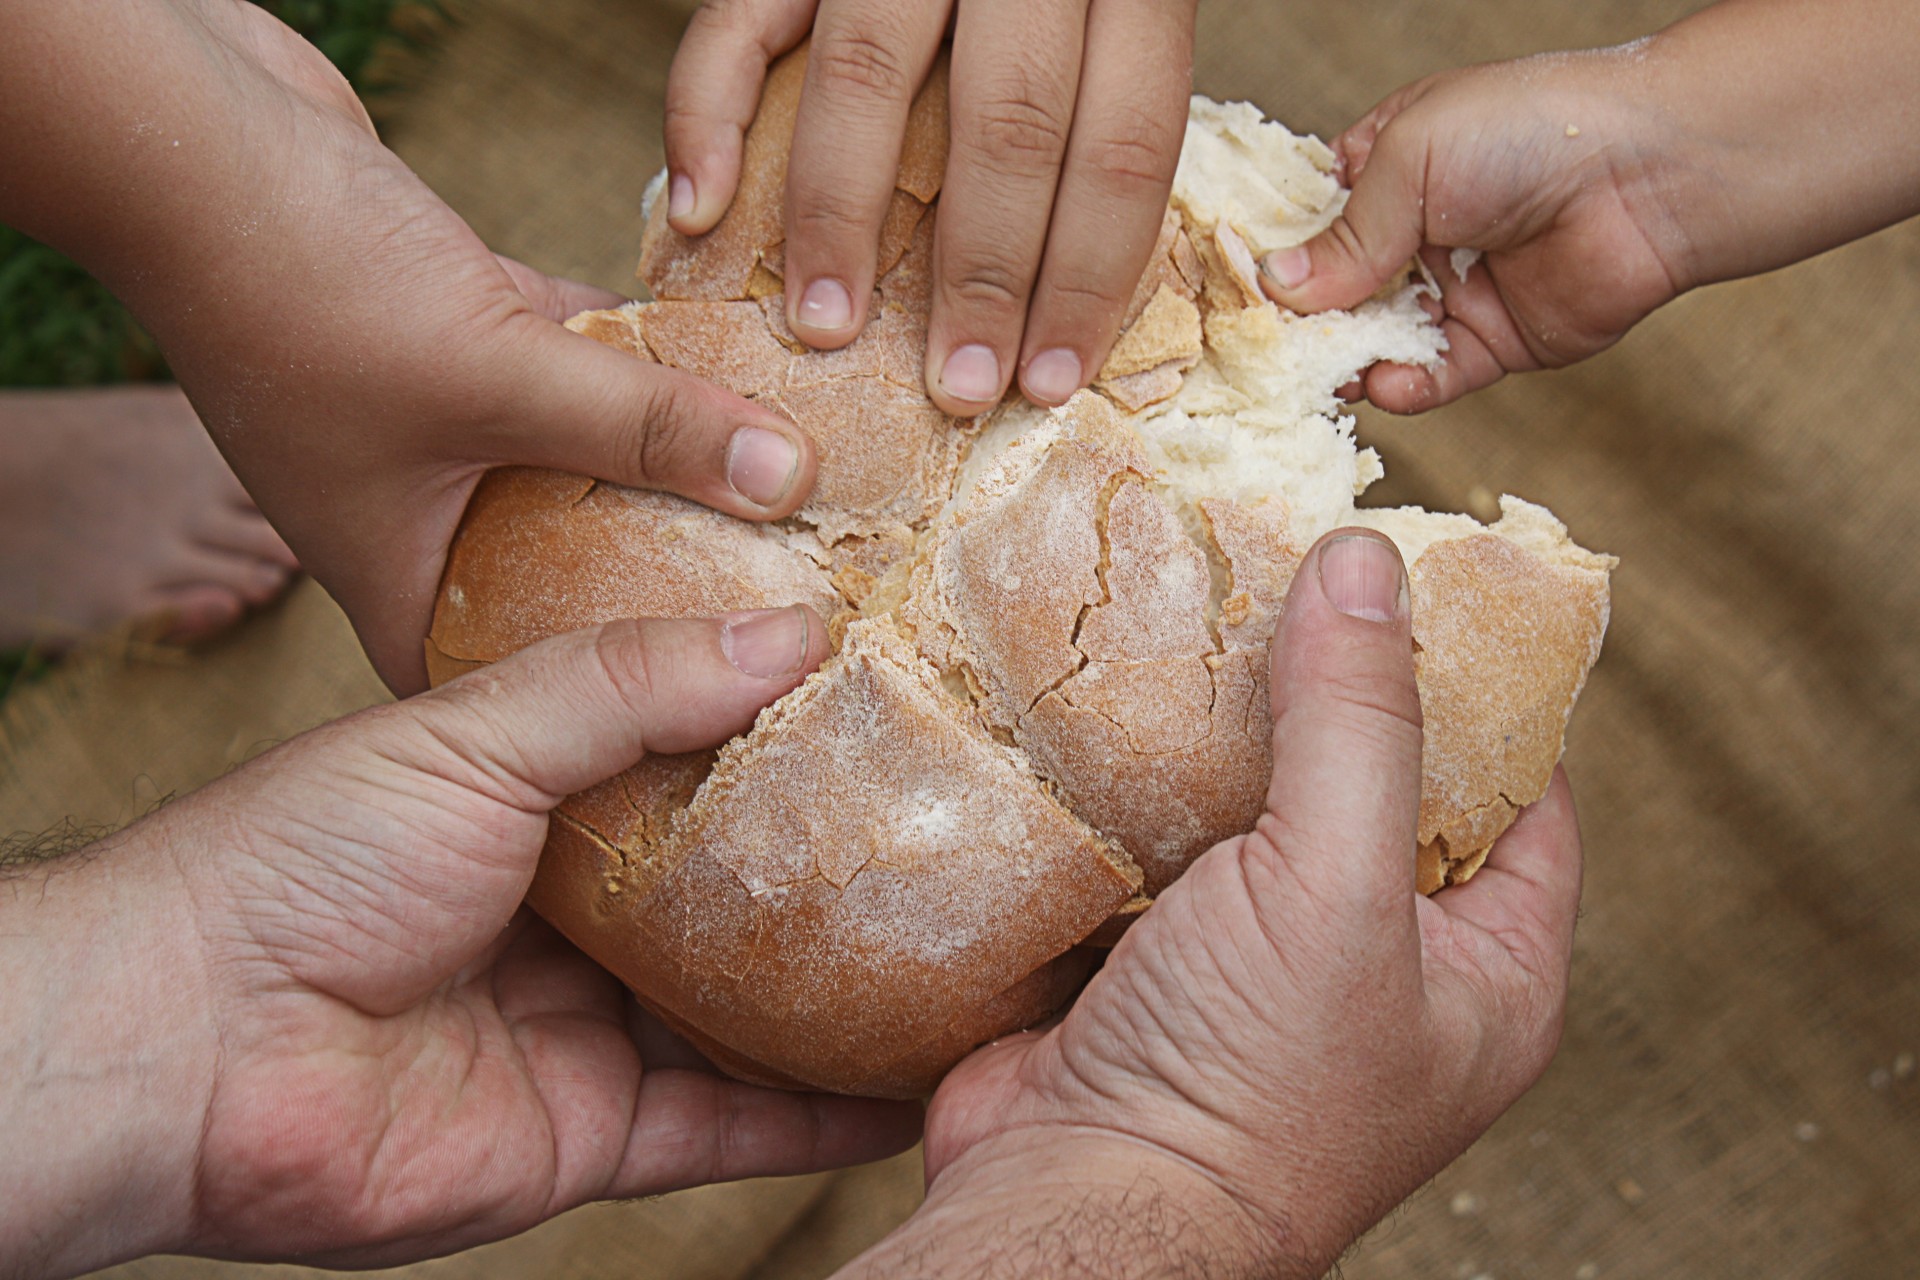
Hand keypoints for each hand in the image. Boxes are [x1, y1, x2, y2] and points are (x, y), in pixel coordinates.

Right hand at [0, 0, 820, 692]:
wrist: (188, 134)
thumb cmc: (302, 285)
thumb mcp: (497, 376)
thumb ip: (647, 427)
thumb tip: (794, 479)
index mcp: (398, 577)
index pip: (513, 688)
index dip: (608, 722)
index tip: (730, 719)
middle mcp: (422, 515)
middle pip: (572, 575)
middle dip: (676, 578)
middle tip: (797, 601)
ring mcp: (443, 425)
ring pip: (589, 460)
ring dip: (679, 457)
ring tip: (801, 491)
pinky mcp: (465, 335)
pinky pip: (583, 368)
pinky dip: (650, 361)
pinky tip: (747, 364)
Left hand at [0, 606, 917, 1277]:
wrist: (190, 1041)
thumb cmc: (305, 859)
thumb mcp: (474, 730)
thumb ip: (628, 684)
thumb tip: (791, 632)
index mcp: (543, 808)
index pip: (694, 768)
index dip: (787, 742)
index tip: (894, 708)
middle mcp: (577, 923)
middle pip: (738, 901)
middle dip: (841, 878)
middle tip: (969, 839)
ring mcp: (590, 1034)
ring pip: (753, 1020)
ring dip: (854, 1001)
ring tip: (976, 963)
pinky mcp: (594, 1137)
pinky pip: (733, 1129)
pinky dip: (822, 1118)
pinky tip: (914, 1087)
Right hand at [663, 0, 1197, 413]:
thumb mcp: (1117, 19)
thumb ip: (1099, 116)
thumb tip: (1074, 296)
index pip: (1126, 144)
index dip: (1092, 276)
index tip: (1051, 379)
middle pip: (1013, 123)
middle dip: (986, 274)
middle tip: (957, 387)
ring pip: (871, 79)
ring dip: (844, 220)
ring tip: (829, 329)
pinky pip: (738, 21)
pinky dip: (705, 117)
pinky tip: (699, 210)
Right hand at [847, 530, 1582, 1276]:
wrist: (1072, 1207)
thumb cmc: (1246, 1090)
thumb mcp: (1335, 890)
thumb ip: (1359, 725)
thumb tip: (1367, 564)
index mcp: (1485, 976)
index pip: (1523, 797)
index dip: (1487, 688)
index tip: (1427, 582)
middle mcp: (1382, 969)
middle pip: (1379, 785)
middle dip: (1333, 688)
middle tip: (1293, 575)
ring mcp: (1264, 964)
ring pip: (1262, 804)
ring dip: (1227, 724)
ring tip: (1202, 610)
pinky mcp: (1159, 957)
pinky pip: (1165, 836)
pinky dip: (1143, 774)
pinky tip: (1117, 697)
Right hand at [1256, 1, 1919, 414]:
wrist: (1652, 172)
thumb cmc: (1532, 127)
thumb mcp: (1412, 157)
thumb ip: (1344, 233)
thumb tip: (1274, 289)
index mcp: (1382, 168)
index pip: (1303, 222)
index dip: (1263, 258)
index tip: (1218, 293)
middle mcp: (1410, 233)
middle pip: (1329, 293)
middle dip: (1294, 325)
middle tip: (1253, 356)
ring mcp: (1449, 291)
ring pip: (1373, 342)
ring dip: (1344, 363)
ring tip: (1317, 379)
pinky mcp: (1491, 344)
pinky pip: (1432, 379)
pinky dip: (1404, 389)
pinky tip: (1385, 387)